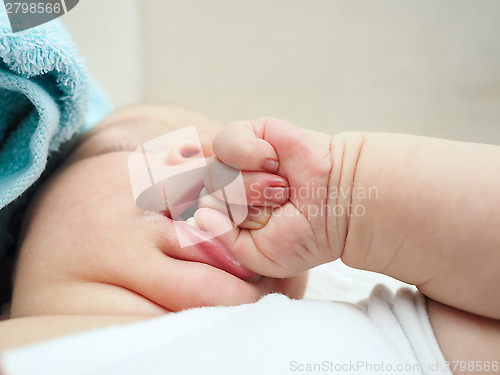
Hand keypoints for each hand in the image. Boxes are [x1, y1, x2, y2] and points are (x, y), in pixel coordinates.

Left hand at [194, 118, 339, 277]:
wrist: (338, 204)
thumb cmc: (301, 234)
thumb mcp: (259, 256)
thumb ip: (223, 241)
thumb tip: (198, 215)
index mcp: (225, 215)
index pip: (197, 216)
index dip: (224, 223)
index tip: (261, 227)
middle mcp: (226, 186)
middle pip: (206, 194)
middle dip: (243, 207)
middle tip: (277, 206)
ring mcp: (236, 161)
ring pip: (216, 171)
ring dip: (252, 185)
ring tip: (281, 188)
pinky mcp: (250, 134)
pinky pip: (228, 142)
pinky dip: (251, 154)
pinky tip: (273, 161)